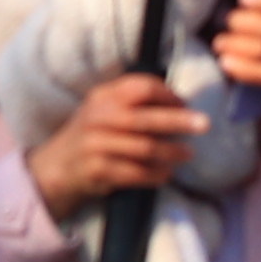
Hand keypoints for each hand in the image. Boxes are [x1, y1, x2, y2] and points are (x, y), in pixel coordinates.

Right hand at [26, 72, 207, 215]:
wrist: (56, 167)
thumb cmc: (90, 135)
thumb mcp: (102, 110)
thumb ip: (131, 103)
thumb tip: (177, 104)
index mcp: (102, 97)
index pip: (140, 87)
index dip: (167, 94)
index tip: (185, 103)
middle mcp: (97, 118)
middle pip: (145, 118)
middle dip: (179, 121)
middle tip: (204, 124)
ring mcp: (96, 145)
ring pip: (145, 148)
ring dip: (171, 152)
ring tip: (188, 154)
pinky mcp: (99, 170)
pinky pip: (137, 173)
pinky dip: (156, 174)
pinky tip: (166, 174)